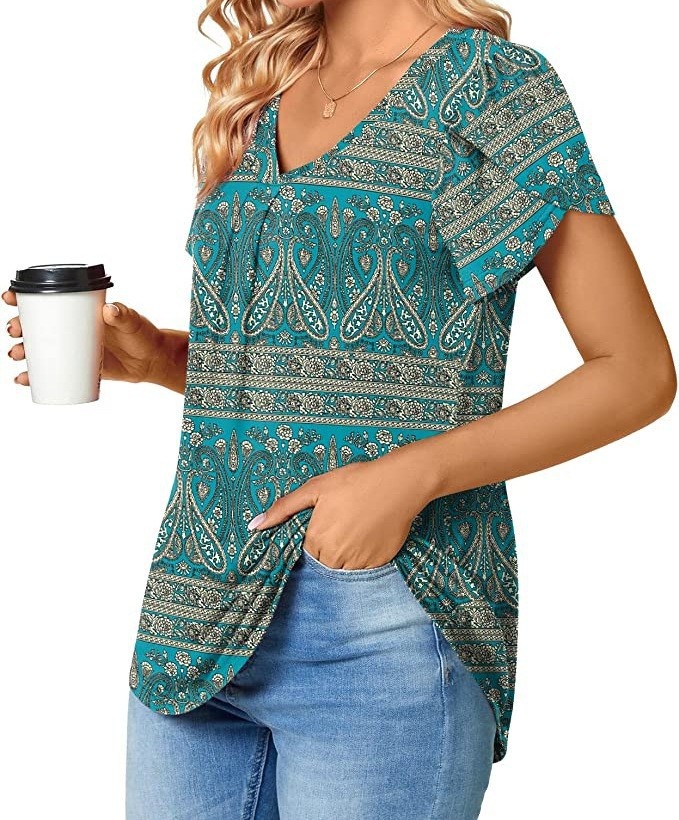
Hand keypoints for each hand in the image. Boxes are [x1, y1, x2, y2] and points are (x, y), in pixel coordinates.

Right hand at [3, 290, 166, 386]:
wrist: (150, 360)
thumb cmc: (141, 334)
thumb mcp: (132, 321)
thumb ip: (123, 314)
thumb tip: (109, 311)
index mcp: (79, 310)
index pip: (47, 299)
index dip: (24, 297)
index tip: (11, 297)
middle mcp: (71, 328)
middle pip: (36, 325)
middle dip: (19, 326)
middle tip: (15, 331)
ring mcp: (72, 348)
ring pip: (38, 348)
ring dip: (22, 351)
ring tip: (17, 355)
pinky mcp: (77, 367)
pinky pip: (50, 371)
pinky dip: (34, 376)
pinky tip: (23, 380)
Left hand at [247, 456, 432, 569]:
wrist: (399, 483)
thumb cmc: (355, 481)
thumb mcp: (316, 488)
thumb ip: (284, 508)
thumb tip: (255, 525)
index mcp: (317, 540)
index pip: (306, 555)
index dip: (313, 541)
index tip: (324, 527)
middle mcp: (336, 557)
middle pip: (323, 565)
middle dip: (328, 550)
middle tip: (341, 525)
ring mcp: (359, 562)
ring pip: (343, 570)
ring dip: (345, 556)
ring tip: (355, 529)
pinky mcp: (379, 563)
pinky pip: (364, 569)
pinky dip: (364, 557)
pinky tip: (369, 535)